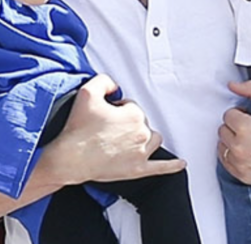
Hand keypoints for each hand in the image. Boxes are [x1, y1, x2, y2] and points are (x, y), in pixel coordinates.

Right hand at [46, 74, 185, 184]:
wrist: (70, 158)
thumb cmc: (78, 129)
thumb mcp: (87, 92)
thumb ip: (105, 80)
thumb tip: (115, 86)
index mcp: (134, 114)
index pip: (132, 105)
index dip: (117, 108)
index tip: (105, 114)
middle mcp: (141, 133)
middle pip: (142, 122)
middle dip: (128, 122)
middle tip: (108, 127)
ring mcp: (141, 153)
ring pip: (152, 139)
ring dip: (145, 137)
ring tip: (130, 138)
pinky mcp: (137, 170)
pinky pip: (160, 167)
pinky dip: (171, 165)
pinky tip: (180, 163)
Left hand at [218, 80, 250, 184]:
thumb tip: (232, 85)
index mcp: (245, 127)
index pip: (228, 114)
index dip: (241, 112)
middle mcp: (240, 148)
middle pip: (223, 130)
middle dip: (236, 126)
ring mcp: (242, 165)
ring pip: (222, 146)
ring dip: (232, 141)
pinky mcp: (245, 177)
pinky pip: (227, 163)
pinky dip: (234, 156)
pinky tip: (250, 151)